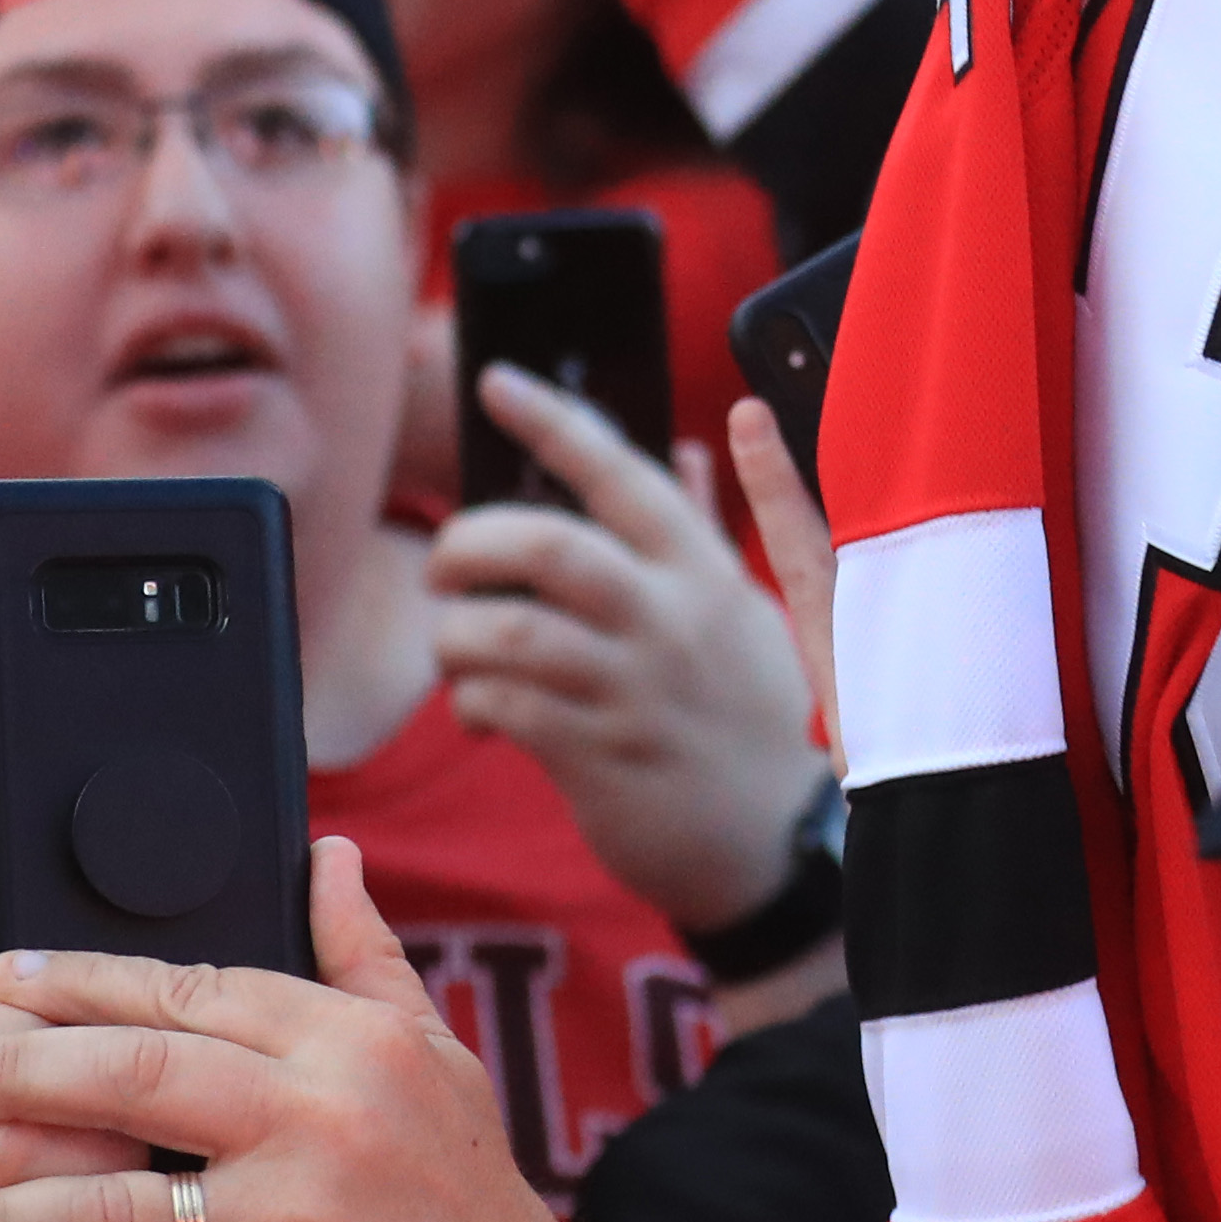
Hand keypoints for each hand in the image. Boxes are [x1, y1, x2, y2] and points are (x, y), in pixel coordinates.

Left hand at [0, 838, 631, 1221]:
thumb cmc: (465, 1197)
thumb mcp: (433, 1058)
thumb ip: (364, 956)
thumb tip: (328, 853)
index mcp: (351, 1045)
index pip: (191, 989)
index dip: (83, 981)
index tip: (1, 979)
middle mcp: (322, 1122)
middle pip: (132, 1077)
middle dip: (11, 1076)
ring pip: (110, 1213)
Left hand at [428, 364, 830, 929]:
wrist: (775, 840)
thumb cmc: (751, 712)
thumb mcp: (744, 611)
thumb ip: (707, 527)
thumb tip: (693, 448)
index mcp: (703, 568)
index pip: (620, 471)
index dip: (551, 419)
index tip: (494, 381)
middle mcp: (669, 617)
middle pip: (546, 546)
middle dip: (468, 544)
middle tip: (445, 567)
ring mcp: (634, 689)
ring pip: (505, 634)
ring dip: (454, 636)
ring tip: (455, 649)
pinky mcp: (600, 756)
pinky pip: (503, 707)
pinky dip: (470, 701)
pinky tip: (480, 711)